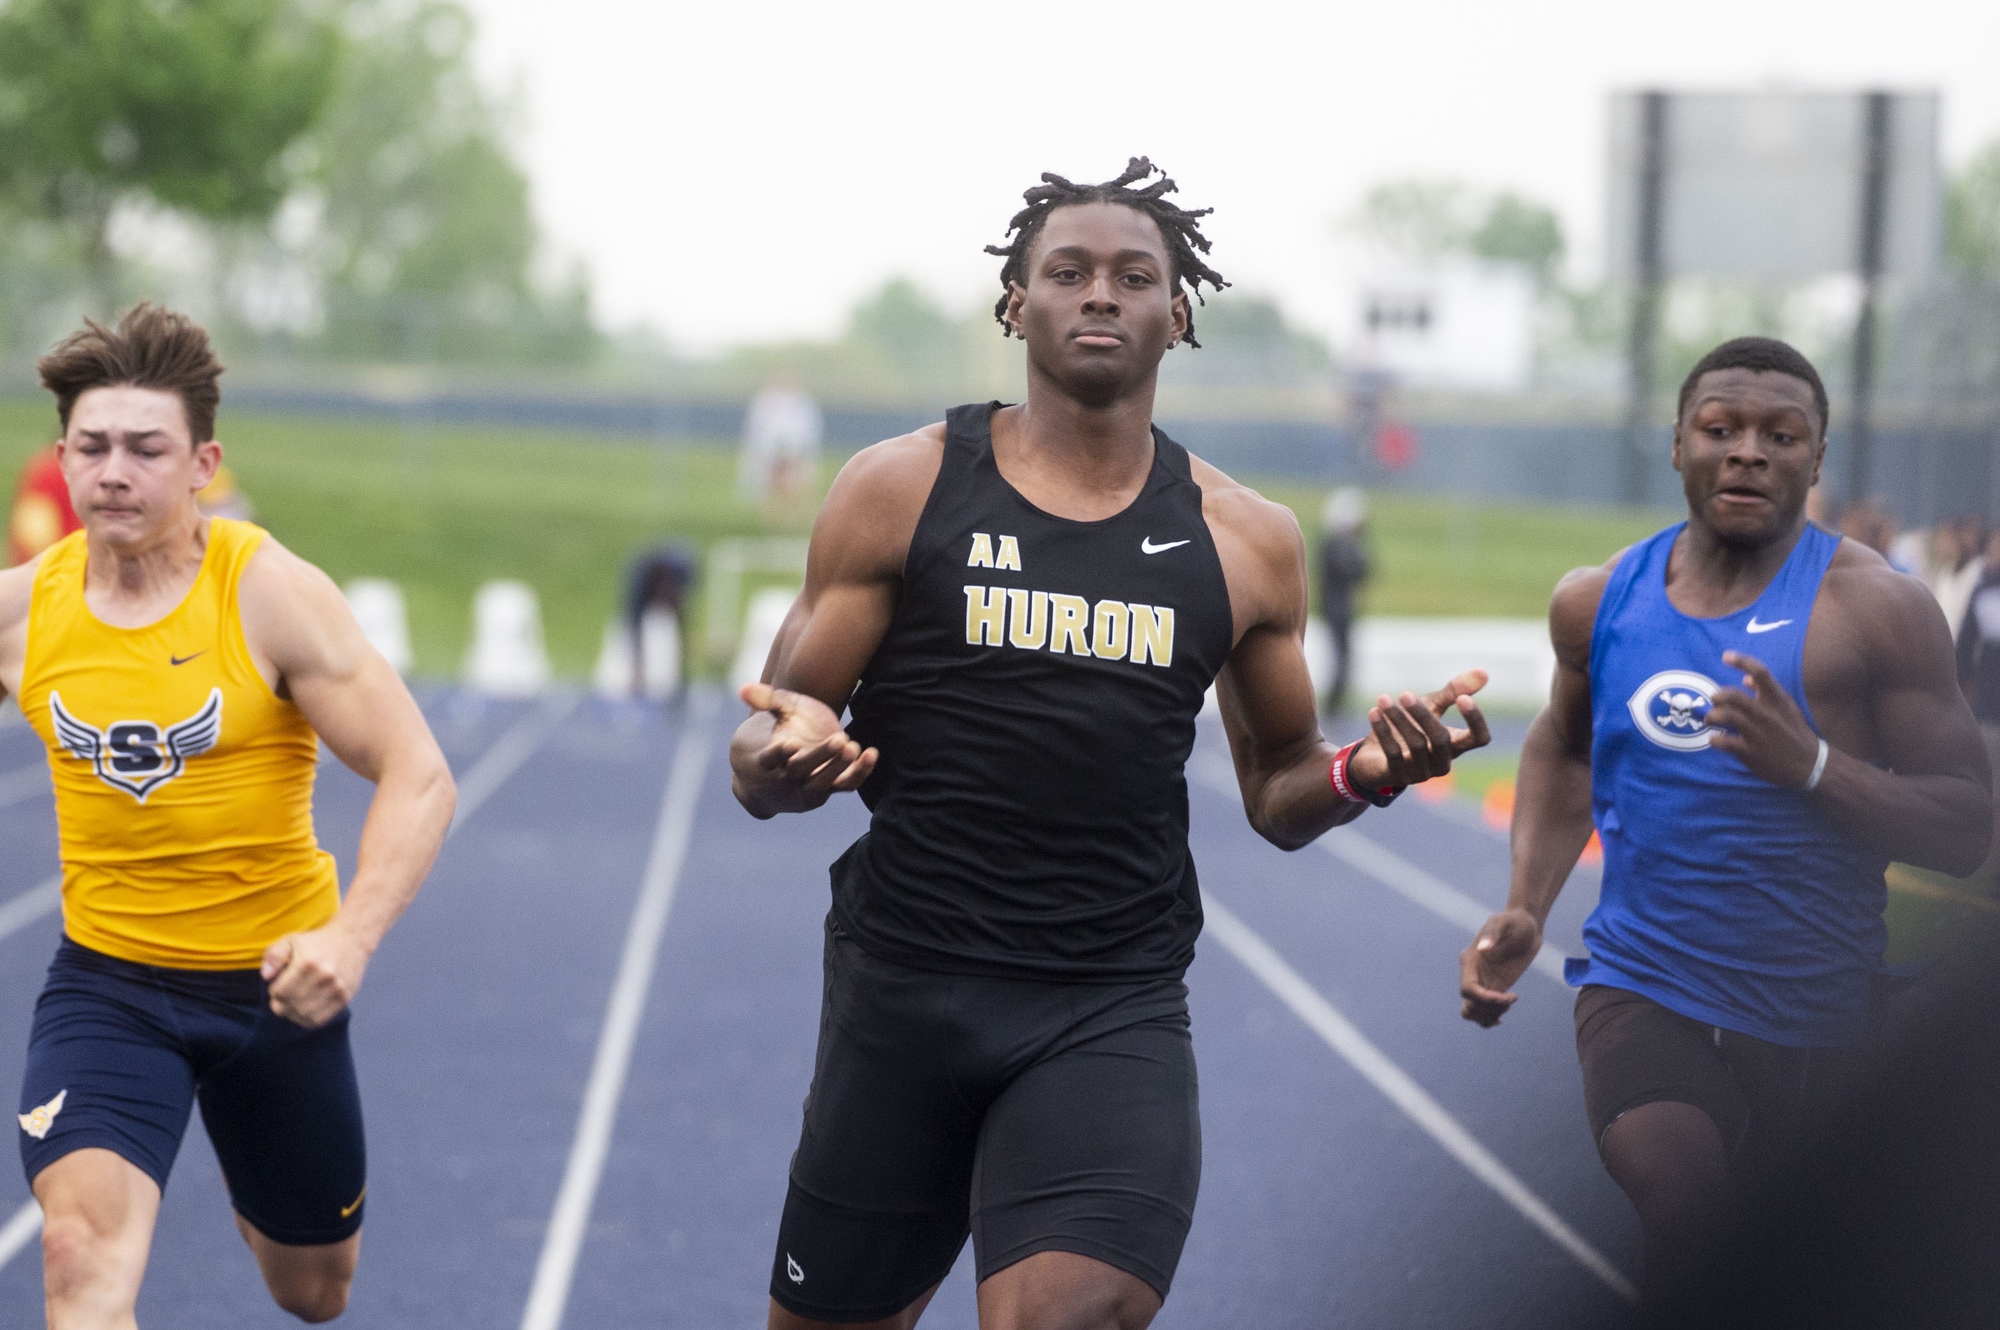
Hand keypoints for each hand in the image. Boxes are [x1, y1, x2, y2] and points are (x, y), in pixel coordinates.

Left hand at [262, 923, 371, 1027]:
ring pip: (304, 1016)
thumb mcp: (290, 940)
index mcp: (307, 963)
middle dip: (282, 1003)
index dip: (274, 991)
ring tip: (294, 1003)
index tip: (279, 985)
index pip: (280, 992)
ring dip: (293, 1013)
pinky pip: (319, 1021)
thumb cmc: (317, 942)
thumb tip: (265, 976)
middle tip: (285, 995)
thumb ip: (273, 955)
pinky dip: (307, 1019)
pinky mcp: (344, 998)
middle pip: (290, 1006)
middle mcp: (323, 977)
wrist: (352, 941)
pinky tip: (306, 1009)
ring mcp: (336, 990)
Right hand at [733, 682, 877, 815]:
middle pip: (801, 772)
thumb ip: (765, 700)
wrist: (778, 773)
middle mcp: (785, 780)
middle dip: (820, 757)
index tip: (791, 744)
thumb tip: (743, 688)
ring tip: (853, 746)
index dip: (779, 754)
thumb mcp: (772, 715)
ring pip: (823, 784)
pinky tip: (871, 754)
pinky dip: (859, 773)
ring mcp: (807, 788)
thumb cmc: (775, 734)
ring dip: (839, 768)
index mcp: (766, 762)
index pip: (770, 760)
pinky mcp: (828, 790)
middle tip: (840, 739)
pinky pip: (845, 785)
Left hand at [1348, 668, 1492, 789]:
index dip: (1475, 720)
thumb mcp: (1431, 706)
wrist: (1373, 756)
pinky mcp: (1397, 777)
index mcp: (1456, 745)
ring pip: (1416, 744)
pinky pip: (1393, 753)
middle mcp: (1442, 762)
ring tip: (1382, 699)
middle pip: (1441, 739)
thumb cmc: (1409, 728)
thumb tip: (1484, 672)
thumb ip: (1454, 691)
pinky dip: (1383, 730)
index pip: (1479, 738)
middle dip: (1422, 715)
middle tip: (1405, 694)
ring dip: (1398, 718)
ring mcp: (1421, 773)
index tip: (1462, 697)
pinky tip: (1374, 712)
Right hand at [1459, 908, 1540, 1026]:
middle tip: (1509, 1000)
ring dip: (1490, 1015)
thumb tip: (1483, 948)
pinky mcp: (1495, 987)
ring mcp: (1483, 982)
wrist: (1526, 925)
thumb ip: (1493, 933)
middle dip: (1488, 1009)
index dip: (1483, 998)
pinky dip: (1489, 1018)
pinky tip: (1501, 1018)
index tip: (1504, 996)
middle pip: (1469, 1004)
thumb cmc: (1514, 921)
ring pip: (1474, 1011)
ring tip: (1510, 1002)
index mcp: (1470, 960)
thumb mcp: (1503, 922)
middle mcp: (1472, 973)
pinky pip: (1484, 1010)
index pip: (1468, 989)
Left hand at [1706, 651, 1819, 786]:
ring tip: (1709, 720)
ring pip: (1728, 716)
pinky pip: (1725, 742)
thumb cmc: (1795, 732)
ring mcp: (1758, 733)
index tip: (1726, 656)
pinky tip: (1714, 739)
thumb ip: (1767, 692)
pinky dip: (1715, 740)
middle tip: (1714, 700)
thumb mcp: (1787, 708)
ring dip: (1712, 716)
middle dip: (1718, 696)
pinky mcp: (1751, 752)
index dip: (1742, 661)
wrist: (1809, 764)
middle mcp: (1767, 714)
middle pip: (1734, 696)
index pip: (1761, 673)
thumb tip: (1746, 678)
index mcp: (1777, 700)